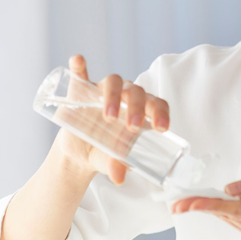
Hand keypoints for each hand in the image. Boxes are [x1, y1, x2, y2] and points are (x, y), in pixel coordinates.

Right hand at [53, 54, 170, 185]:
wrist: (78, 153)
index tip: (162, 128)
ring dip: (114, 94)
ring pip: (114, 82)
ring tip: (109, 115)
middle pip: (137, 92)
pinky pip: (80, 74)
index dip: (161, 113)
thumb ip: (117, 165)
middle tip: (132, 127)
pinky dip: (79, 67)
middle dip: (137, 107)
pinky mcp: (80, 90)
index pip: (157, 104)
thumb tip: (120, 177)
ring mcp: (102, 91)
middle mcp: (126, 96)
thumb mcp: (111, 161)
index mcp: (141, 110)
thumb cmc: (105, 153)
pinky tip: (78, 62)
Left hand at [170, 160, 240, 239]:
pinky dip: (223, 208)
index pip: (236, 210)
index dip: (209, 205)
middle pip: (228, 215)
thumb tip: (228, 190)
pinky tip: (216, 200)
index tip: (188, 205)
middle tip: (176, 203)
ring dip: (210, 206)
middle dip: (202, 205)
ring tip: (190, 199)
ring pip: (229, 218)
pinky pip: (235, 219)